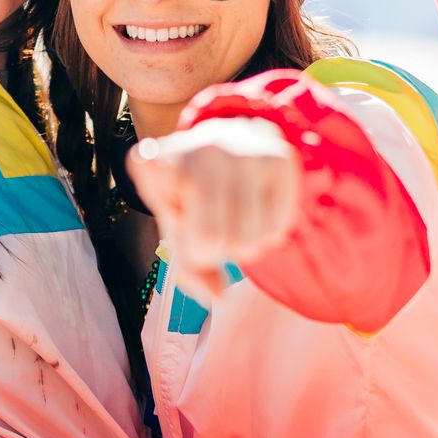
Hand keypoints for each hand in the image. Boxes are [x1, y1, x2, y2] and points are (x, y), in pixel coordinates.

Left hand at [127, 117, 298, 296]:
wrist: (235, 142)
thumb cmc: (195, 195)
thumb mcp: (177, 226)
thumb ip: (188, 266)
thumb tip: (218, 295)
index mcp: (157, 160)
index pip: (163, 207)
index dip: (178, 222)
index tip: (176, 197)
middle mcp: (201, 148)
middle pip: (210, 240)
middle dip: (213, 248)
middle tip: (212, 225)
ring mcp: (242, 150)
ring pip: (248, 241)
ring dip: (243, 245)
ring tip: (234, 216)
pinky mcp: (279, 158)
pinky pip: (275, 232)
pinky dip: (267, 235)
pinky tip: (257, 209)